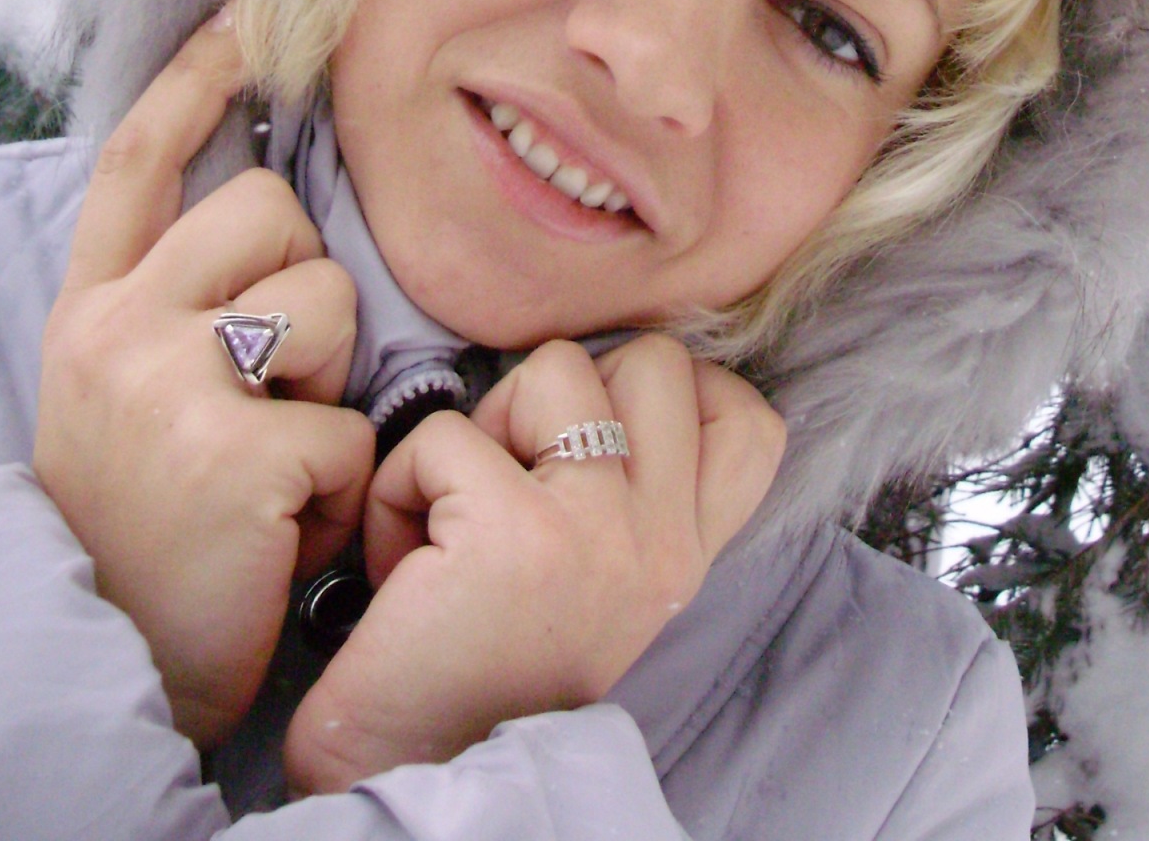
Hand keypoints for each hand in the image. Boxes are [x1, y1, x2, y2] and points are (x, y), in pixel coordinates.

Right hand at [32, 12, 375, 748]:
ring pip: (326, 301)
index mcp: (92, 313)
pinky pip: (353, 424)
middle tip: (274, 381)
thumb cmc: (149, 525)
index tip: (252, 13)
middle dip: (303, 282)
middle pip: (268, 210)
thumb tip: (273, 223)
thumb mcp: (128, 396)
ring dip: (329, 384)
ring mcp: (169, 388)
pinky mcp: (237, 455)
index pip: (140, 160)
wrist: (116, 663)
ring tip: (277, 461)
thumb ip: (179, 306)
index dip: (198, 78)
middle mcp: (115, 332)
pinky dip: (342, 486)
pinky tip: (287, 530)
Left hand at [283, 333, 785, 793]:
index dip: (682, 391)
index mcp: (685, 561)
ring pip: (554, 368)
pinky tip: (399, 556)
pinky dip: (401, 483)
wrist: (411, 787)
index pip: (750, 423)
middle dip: (572, 388)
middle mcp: (661, 544)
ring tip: (458, 506)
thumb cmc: (488, 682)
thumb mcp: (604, 597)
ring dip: (487, 422)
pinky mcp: (511, 529)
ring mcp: (596, 531)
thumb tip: (609, 388)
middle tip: (520, 466)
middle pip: (660, 360)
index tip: (605, 430)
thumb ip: (637, 506)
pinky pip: (444, 432)